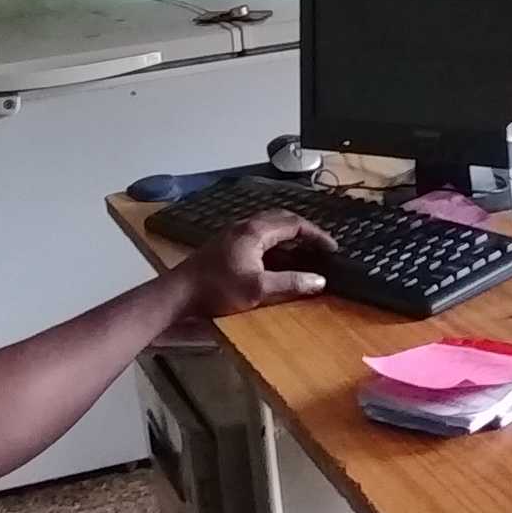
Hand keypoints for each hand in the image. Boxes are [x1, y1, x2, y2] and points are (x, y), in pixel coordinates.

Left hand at [177, 211, 338, 319]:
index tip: (332, 248)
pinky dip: (275, 244)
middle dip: (304, 232)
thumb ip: (291, 283)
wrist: (179, 293)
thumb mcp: (257, 290)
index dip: (316, 235)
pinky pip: (259, 236)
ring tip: (305, 253)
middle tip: (321, 247)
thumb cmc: (216, 289)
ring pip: (269, 227)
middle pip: (282, 219)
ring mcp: (233, 233)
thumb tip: (319, 281)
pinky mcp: (227, 244)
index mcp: (255, 231)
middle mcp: (245, 226)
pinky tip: (279, 260)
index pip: (294, 224)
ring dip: (289, 237)